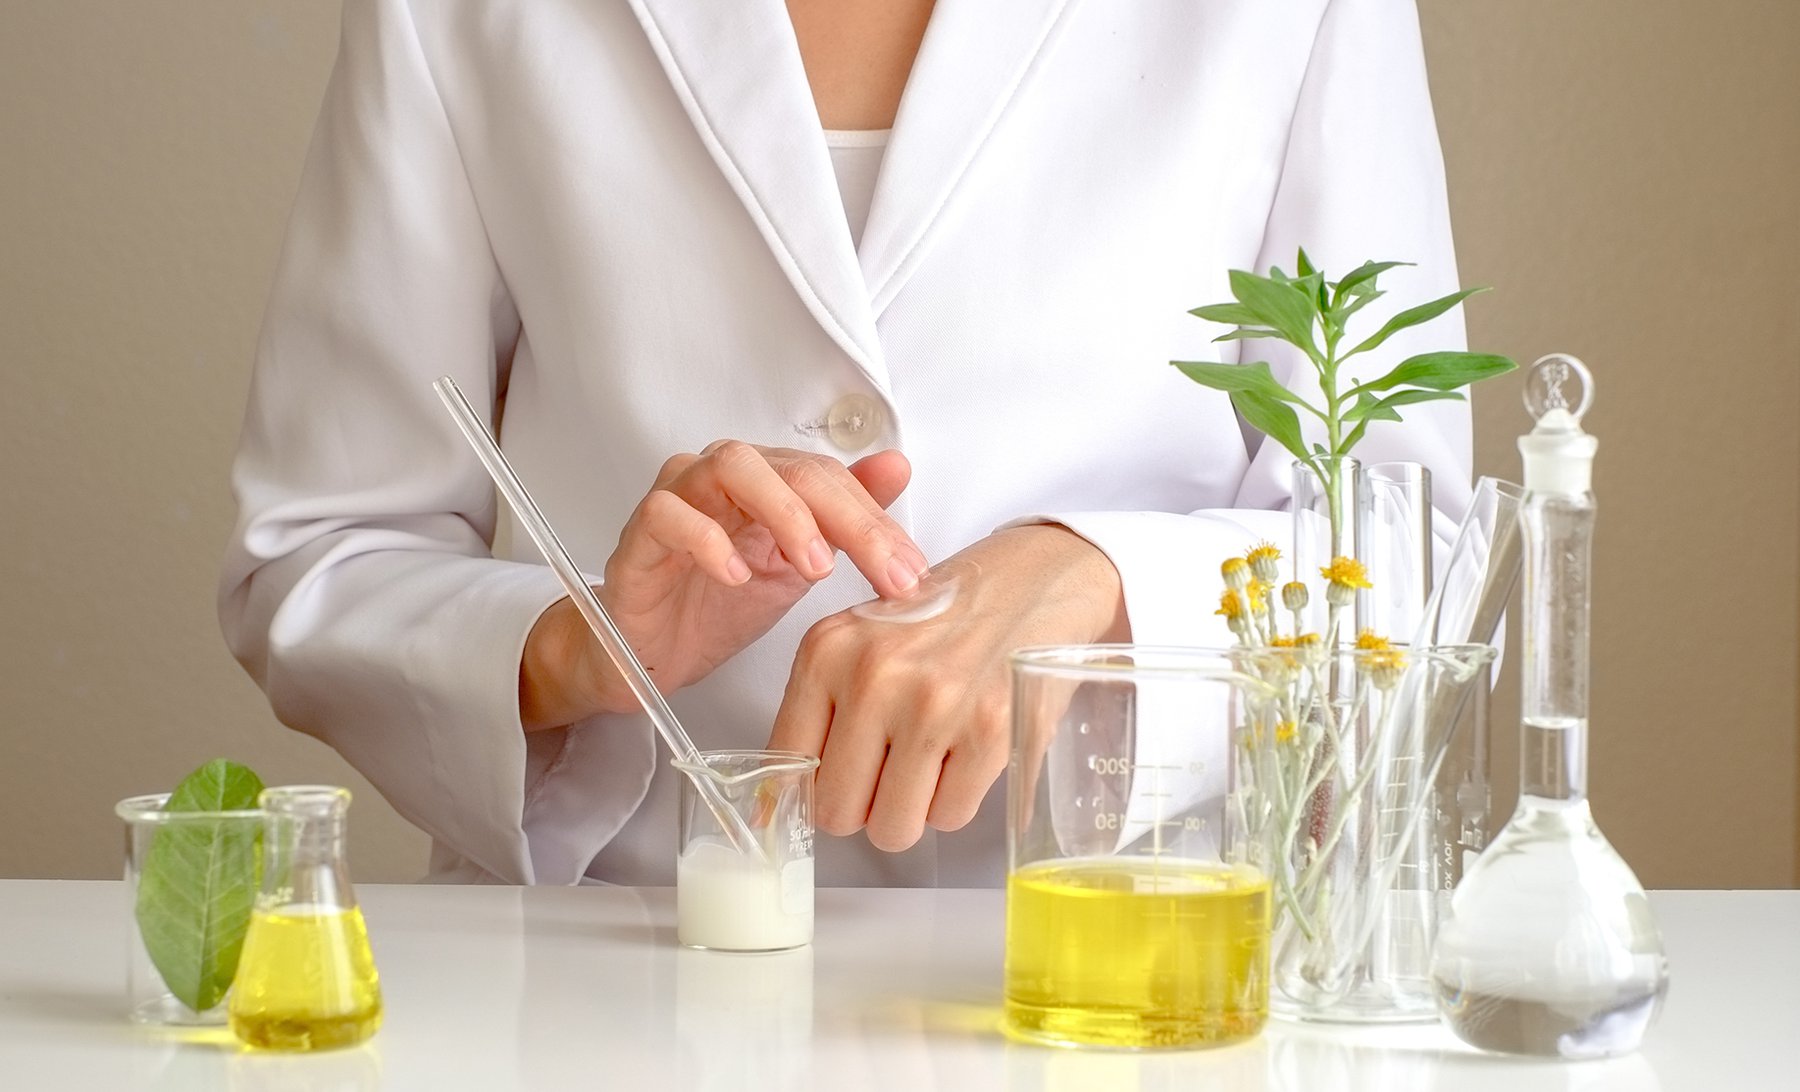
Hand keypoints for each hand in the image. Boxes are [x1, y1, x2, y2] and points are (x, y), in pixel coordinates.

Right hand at [519, 442, 929, 729]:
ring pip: (730, 467)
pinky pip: (666, 514)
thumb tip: (898, 467)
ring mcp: (679, 498)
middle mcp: (723, 476)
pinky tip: (737, 574)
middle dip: (848, 519)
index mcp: (768, 480)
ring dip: (784, 512)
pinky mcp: (638, 535)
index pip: (832, 479)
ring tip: (816, 566)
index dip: (876, 521)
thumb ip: (845, 519)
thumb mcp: (798, 567)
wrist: (650, 655)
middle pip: (793, 469)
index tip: (911, 571)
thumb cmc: (717, 605)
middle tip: (884, 572)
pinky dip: (706, 539)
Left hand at [767, 524, 1129, 850]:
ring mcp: (932, 706)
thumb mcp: (863, 639)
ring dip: (912, 811)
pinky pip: (949, 817)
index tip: (835, 784)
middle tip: (891, 775)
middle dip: (865, 807)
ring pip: (892, 826)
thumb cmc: (948, 616)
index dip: (813, 786)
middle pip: (837, 811)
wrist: (1039, 580)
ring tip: (931, 764)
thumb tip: (782, 802)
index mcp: (828, 650)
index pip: (788, 764)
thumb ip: (822, 707)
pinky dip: (958, 801)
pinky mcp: (989, 732)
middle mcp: (874, 676)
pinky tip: (967, 756)